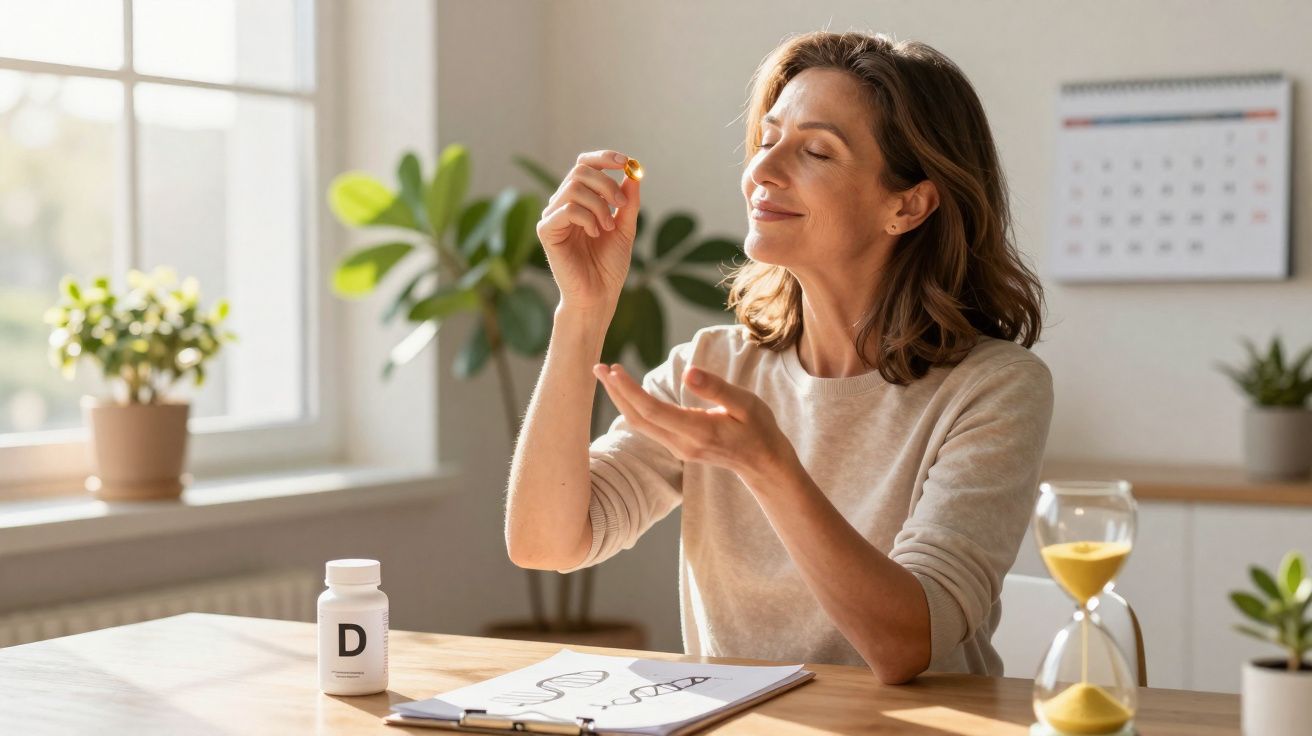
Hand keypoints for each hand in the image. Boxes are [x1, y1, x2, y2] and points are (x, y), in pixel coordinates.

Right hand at [536, 150, 640, 313]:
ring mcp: (553, 217)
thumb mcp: (625, 228)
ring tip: (608, 226)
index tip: (626, 162)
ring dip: (598, 204)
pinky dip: (587, 217)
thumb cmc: (609, 266)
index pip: (585, 165)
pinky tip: (595, 234)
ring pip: (573, 187)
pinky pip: (566, 209)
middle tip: (620, 204)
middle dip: (606, 183)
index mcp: (581, 201)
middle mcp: (563, 205)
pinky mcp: (546, 231)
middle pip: (580, 170)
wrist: (599, 295)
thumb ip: (628, 202)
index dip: (604, 158)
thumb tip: (633, 174)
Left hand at [593, 362, 797, 482]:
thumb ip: (716, 388)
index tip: (614, 369)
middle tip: (598, 367)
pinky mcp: (678, 448)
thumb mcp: (746, 404)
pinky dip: (633, 408)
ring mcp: (679, 449)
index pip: (653, 410)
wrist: (764, 464)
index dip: (629, 390)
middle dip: (615, 393)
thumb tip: (688, 372)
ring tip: (606, 375)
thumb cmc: (759, 429)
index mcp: (699, 432)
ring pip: (640, 425)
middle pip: (638, 418)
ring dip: (621, 400)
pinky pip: (649, 428)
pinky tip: (626, 392)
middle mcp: (683, 444)